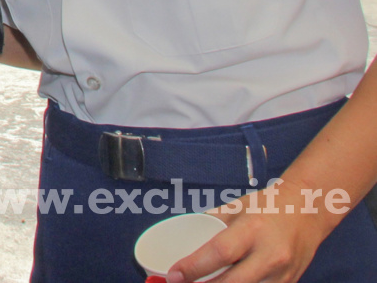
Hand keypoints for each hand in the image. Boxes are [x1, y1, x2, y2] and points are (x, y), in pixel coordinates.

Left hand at [165, 182, 333, 282]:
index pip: (220, 254)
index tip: (173, 274)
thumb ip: (211, 225)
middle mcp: (270, 255)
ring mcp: (283, 275)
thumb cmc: (267, 206)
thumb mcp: (236, 208)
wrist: (308, 211)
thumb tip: (183, 241)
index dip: (194, 267)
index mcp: (253, 230)